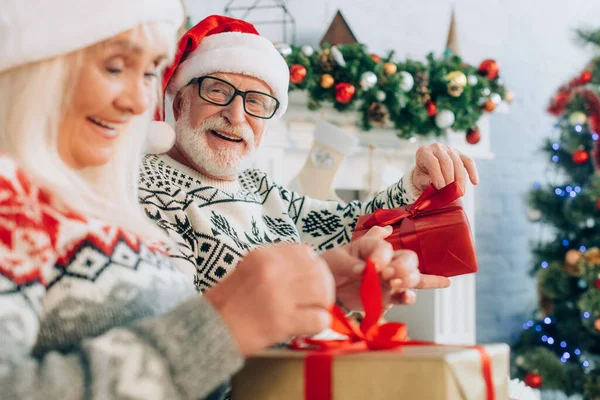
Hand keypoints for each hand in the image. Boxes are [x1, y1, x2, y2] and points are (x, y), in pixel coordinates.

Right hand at [204, 243, 334, 356]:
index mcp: (263, 255)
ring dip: (322, 305)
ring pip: (323, 292)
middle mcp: (272, 270)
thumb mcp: (249, 269)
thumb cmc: (228, 303)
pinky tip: (306, 327)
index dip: (314, 267)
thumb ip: (275, 265)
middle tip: (318, 301)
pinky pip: (319, 318)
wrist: (209, 329)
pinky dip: (318, 324)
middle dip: (324, 287)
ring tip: (312, 313)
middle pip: (318, 271)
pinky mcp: (281, 320)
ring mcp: (277, 294)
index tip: (310, 280)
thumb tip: (308, 267)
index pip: (305, 252)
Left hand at [321, 226, 450, 310]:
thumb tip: (364, 269)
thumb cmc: (331, 268)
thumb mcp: (335, 260)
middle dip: (402, 266)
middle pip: (408, 258)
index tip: (373, 265)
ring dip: (408, 280)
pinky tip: (407, 297)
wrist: (326, 289)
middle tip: (386, 275)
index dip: (383, 256)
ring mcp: (389, 279)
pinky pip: (404, 296)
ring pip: (412, 276)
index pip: (386, 247)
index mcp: (372, 246)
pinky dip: (409, 297)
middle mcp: (385, 261)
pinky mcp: (388, 296)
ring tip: (393, 284)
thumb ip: (349, 263)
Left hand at [412, 143, 478, 193]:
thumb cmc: (422, 176)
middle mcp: (436, 147)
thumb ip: (428, 183)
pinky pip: (468, 161)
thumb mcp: (420, 180)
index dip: (438, 176)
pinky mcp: (459, 153)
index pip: (432, 162)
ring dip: (460, 179)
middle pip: (447, 161)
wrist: (426, 170)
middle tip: (452, 193)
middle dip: (450, 179)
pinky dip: (472, 172)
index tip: (442, 188)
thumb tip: (442, 189)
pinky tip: (475, 182)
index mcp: (424, 152)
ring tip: (459, 192)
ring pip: (458, 162)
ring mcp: (449, 149)